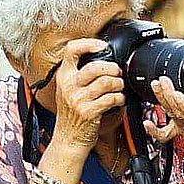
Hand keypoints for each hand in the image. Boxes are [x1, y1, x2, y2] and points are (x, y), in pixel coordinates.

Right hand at [50, 39, 125, 155]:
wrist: (68, 139)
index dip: (88, 44)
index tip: (101, 46)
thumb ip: (77, 76)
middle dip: (112, 68)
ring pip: (106, 82)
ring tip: (119, 87)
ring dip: (119, 83)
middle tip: (117, 72)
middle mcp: (69, 87)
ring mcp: (78, 100)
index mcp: (63, 77)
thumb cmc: (72, 115)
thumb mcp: (67, 91)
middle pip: (95, 66)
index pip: (71, 50)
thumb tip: (99, 58)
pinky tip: (119, 99)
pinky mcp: (89, 112)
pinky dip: (120, 98)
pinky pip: (111, 98)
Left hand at [145, 76, 183, 150]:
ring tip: (156, 85)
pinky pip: (164, 135)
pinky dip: (153, 131)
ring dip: (161, 99)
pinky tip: (147, 123)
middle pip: (178, 112)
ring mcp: (183, 127)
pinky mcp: (176, 130)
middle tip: (164, 80)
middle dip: (168, 95)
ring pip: (170, 115)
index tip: (178, 93)